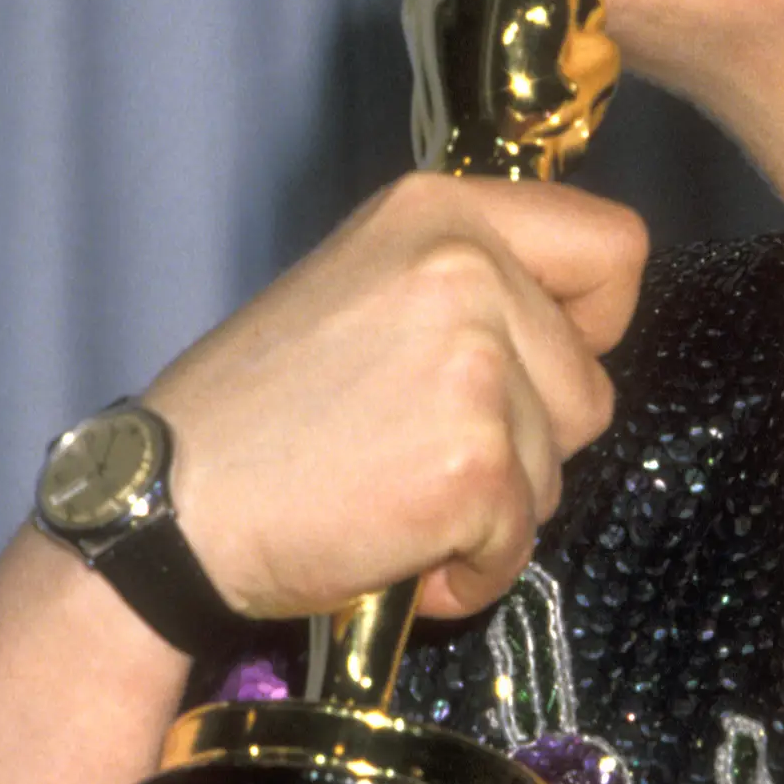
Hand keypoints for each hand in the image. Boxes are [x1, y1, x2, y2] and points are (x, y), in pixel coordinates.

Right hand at [147, 174, 647, 620]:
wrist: (168, 508)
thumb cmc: (251, 417)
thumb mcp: (358, 289)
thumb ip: (462, 286)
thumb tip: (564, 328)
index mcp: (441, 212)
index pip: (615, 248)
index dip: (589, 325)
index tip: (529, 366)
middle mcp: (467, 270)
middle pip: (590, 385)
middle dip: (525, 444)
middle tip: (417, 451)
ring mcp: (477, 366)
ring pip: (558, 468)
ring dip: (490, 510)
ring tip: (391, 497)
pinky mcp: (475, 463)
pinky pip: (521, 542)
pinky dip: (468, 571)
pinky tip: (392, 549)